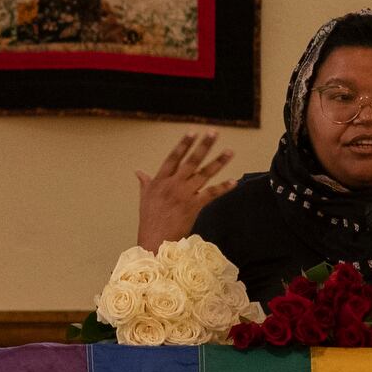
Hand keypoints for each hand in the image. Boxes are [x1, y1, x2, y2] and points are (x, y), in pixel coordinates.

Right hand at [136, 133, 236, 247]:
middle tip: (214, 132)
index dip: (183, 144)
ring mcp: (184, 195)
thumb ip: (145, 182)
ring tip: (230, 151)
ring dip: (218, 162)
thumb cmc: (149, 220)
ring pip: (204, 174)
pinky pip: (211, 194)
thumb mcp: (144, 198)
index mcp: (160, 181)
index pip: (173, 157)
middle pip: (191, 161)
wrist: (154, 240)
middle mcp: (173, 185)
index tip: (193, 132)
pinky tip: (233, 181)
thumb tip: (138, 172)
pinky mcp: (193, 206)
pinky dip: (223, 188)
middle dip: (203, 146)